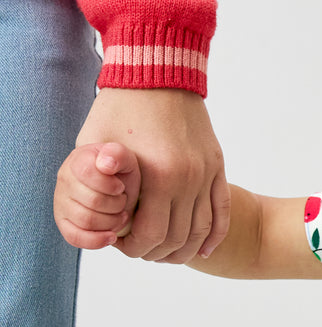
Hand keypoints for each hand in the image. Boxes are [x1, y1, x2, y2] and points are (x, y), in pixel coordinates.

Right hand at [55, 143, 140, 249]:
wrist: (118, 190)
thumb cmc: (121, 174)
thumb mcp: (126, 160)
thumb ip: (117, 154)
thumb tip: (105, 164)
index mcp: (78, 160)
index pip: (88, 173)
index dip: (111, 185)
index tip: (120, 187)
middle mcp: (64, 179)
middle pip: (93, 201)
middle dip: (117, 205)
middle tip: (123, 201)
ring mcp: (61, 201)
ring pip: (87, 221)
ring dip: (112, 222)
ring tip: (120, 214)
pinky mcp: (64, 222)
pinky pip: (74, 237)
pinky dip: (96, 241)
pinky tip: (112, 236)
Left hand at [73, 87, 229, 261]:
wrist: (157, 72)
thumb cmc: (118, 108)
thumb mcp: (94, 144)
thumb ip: (95, 184)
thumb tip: (101, 222)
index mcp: (157, 175)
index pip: (150, 235)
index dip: (135, 249)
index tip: (124, 246)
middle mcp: (187, 178)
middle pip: (177, 238)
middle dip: (157, 252)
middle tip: (142, 251)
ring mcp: (206, 174)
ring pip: (202, 231)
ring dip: (185, 250)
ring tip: (168, 254)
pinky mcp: (217, 167)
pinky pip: (222, 212)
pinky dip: (214, 236)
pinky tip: (201, 250)